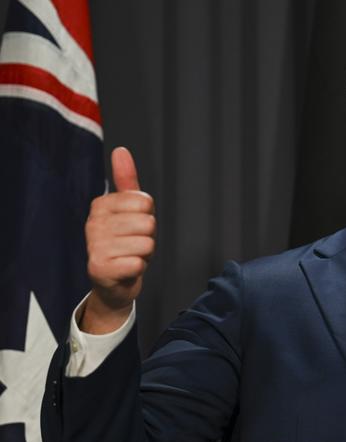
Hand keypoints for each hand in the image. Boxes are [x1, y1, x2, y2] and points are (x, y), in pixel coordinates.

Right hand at [81, 147, 154, 333]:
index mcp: (101, 205)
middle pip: (148, 223)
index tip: (134, 227)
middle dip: (148, 238)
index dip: (148, 217)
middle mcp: (93, 223)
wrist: (113, 283)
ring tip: (130, 257)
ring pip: (146, 243)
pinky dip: (138, 269)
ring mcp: (94, 246)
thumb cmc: (125, 244)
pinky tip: (125, 270)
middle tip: (133, 246)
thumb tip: (121, 150)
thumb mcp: (128, 210)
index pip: (145, 202)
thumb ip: (126, 181)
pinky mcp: (99, 268)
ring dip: (144, 254)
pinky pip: (138, 263)